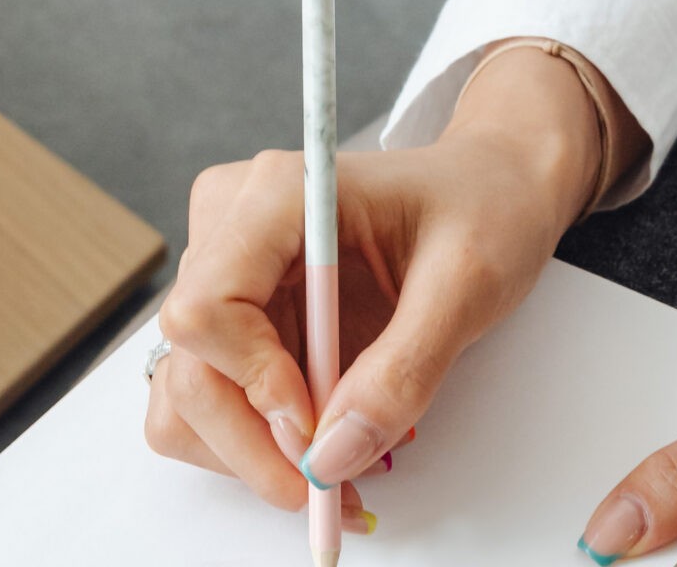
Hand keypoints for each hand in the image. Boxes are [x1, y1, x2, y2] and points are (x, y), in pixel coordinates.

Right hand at [145, 43, 639, 524]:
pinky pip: (215, 397)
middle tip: (328, 487)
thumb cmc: (483, 211)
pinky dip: (257, 443)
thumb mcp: (468, 284)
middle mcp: (232, 227)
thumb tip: (332, 458)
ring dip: (248, 453)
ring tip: (334, 472)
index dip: (252, 382)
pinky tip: (324, 446)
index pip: (205, 307)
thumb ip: (403, 371)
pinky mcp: (242, 313)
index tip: (315, 425)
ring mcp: (229, 271)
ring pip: (185, 392)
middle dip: (252, 443)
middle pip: (189, 364)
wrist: (491, 190)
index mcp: (277, 197)